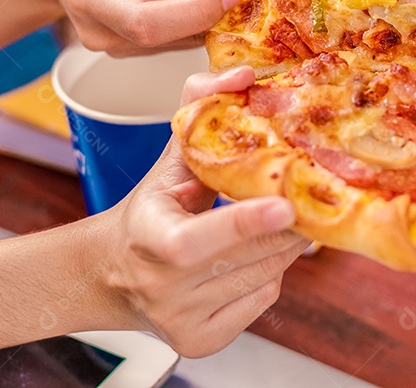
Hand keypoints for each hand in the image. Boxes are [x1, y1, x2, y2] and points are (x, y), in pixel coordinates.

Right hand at [31, 0, 280, 55]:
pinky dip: (201, 21)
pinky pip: (173, 40)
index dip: (196, 12)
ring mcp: (113, 45)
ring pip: (175, 42)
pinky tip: (227, 2)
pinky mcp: (129, 47)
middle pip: (166, 37)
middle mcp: (99, 32)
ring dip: (214, 20)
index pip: (148, 22)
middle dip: (215, 16)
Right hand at [94, 67, 310, 357]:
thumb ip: (200, 111)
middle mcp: (163, 287)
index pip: (199, 238)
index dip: (244, 222)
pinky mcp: (201, 342)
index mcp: (149, 237)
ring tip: (275, 221)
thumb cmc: (150, 209)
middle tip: (304, 194)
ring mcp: (182, 320)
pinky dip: (267, 275)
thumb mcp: (167, 161)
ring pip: (265, 276)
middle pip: (251, 254)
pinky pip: (261, 301)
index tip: (285, 204)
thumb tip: (243, 73)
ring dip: (281, 246)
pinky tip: (252, 257)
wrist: (112, 275)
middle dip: (286, 222)